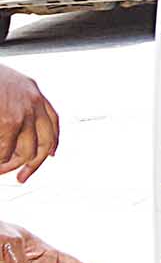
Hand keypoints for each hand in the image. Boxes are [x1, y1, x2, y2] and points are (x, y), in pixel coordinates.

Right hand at [0, 63, 56, 182]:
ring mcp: (23, 112)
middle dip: (34, 164)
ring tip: (1, 170)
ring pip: (27, 152)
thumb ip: (16, 101)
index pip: (53, 122)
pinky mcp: (9, 121)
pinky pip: (6, 151)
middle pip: (45, 142)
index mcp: (33, 92)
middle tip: (23, 178)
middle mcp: (34, 102)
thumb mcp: (7, 85)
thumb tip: (13, 127)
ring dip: (12, 166)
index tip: (50, 156)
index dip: (52, 141)